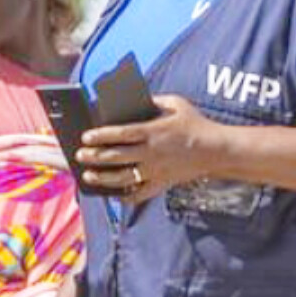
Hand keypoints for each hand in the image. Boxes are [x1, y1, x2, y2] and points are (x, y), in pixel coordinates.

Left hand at [76, 96, 220, 202]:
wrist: (216, 150)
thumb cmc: (195, 124)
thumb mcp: (176, 103)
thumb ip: (153, 100)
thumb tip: (133, 100)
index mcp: (152, 131)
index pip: (119, 134)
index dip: (100, 136)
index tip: (85, 137)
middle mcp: (151, 153)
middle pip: (116, 157)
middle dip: (94, 157)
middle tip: (79, 155)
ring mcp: (156, 171)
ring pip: (123, 178)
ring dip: (103, 178)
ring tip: (89, 176)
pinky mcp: (162, 184)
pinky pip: (140, 194)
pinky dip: (126, 197)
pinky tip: (114, 195)